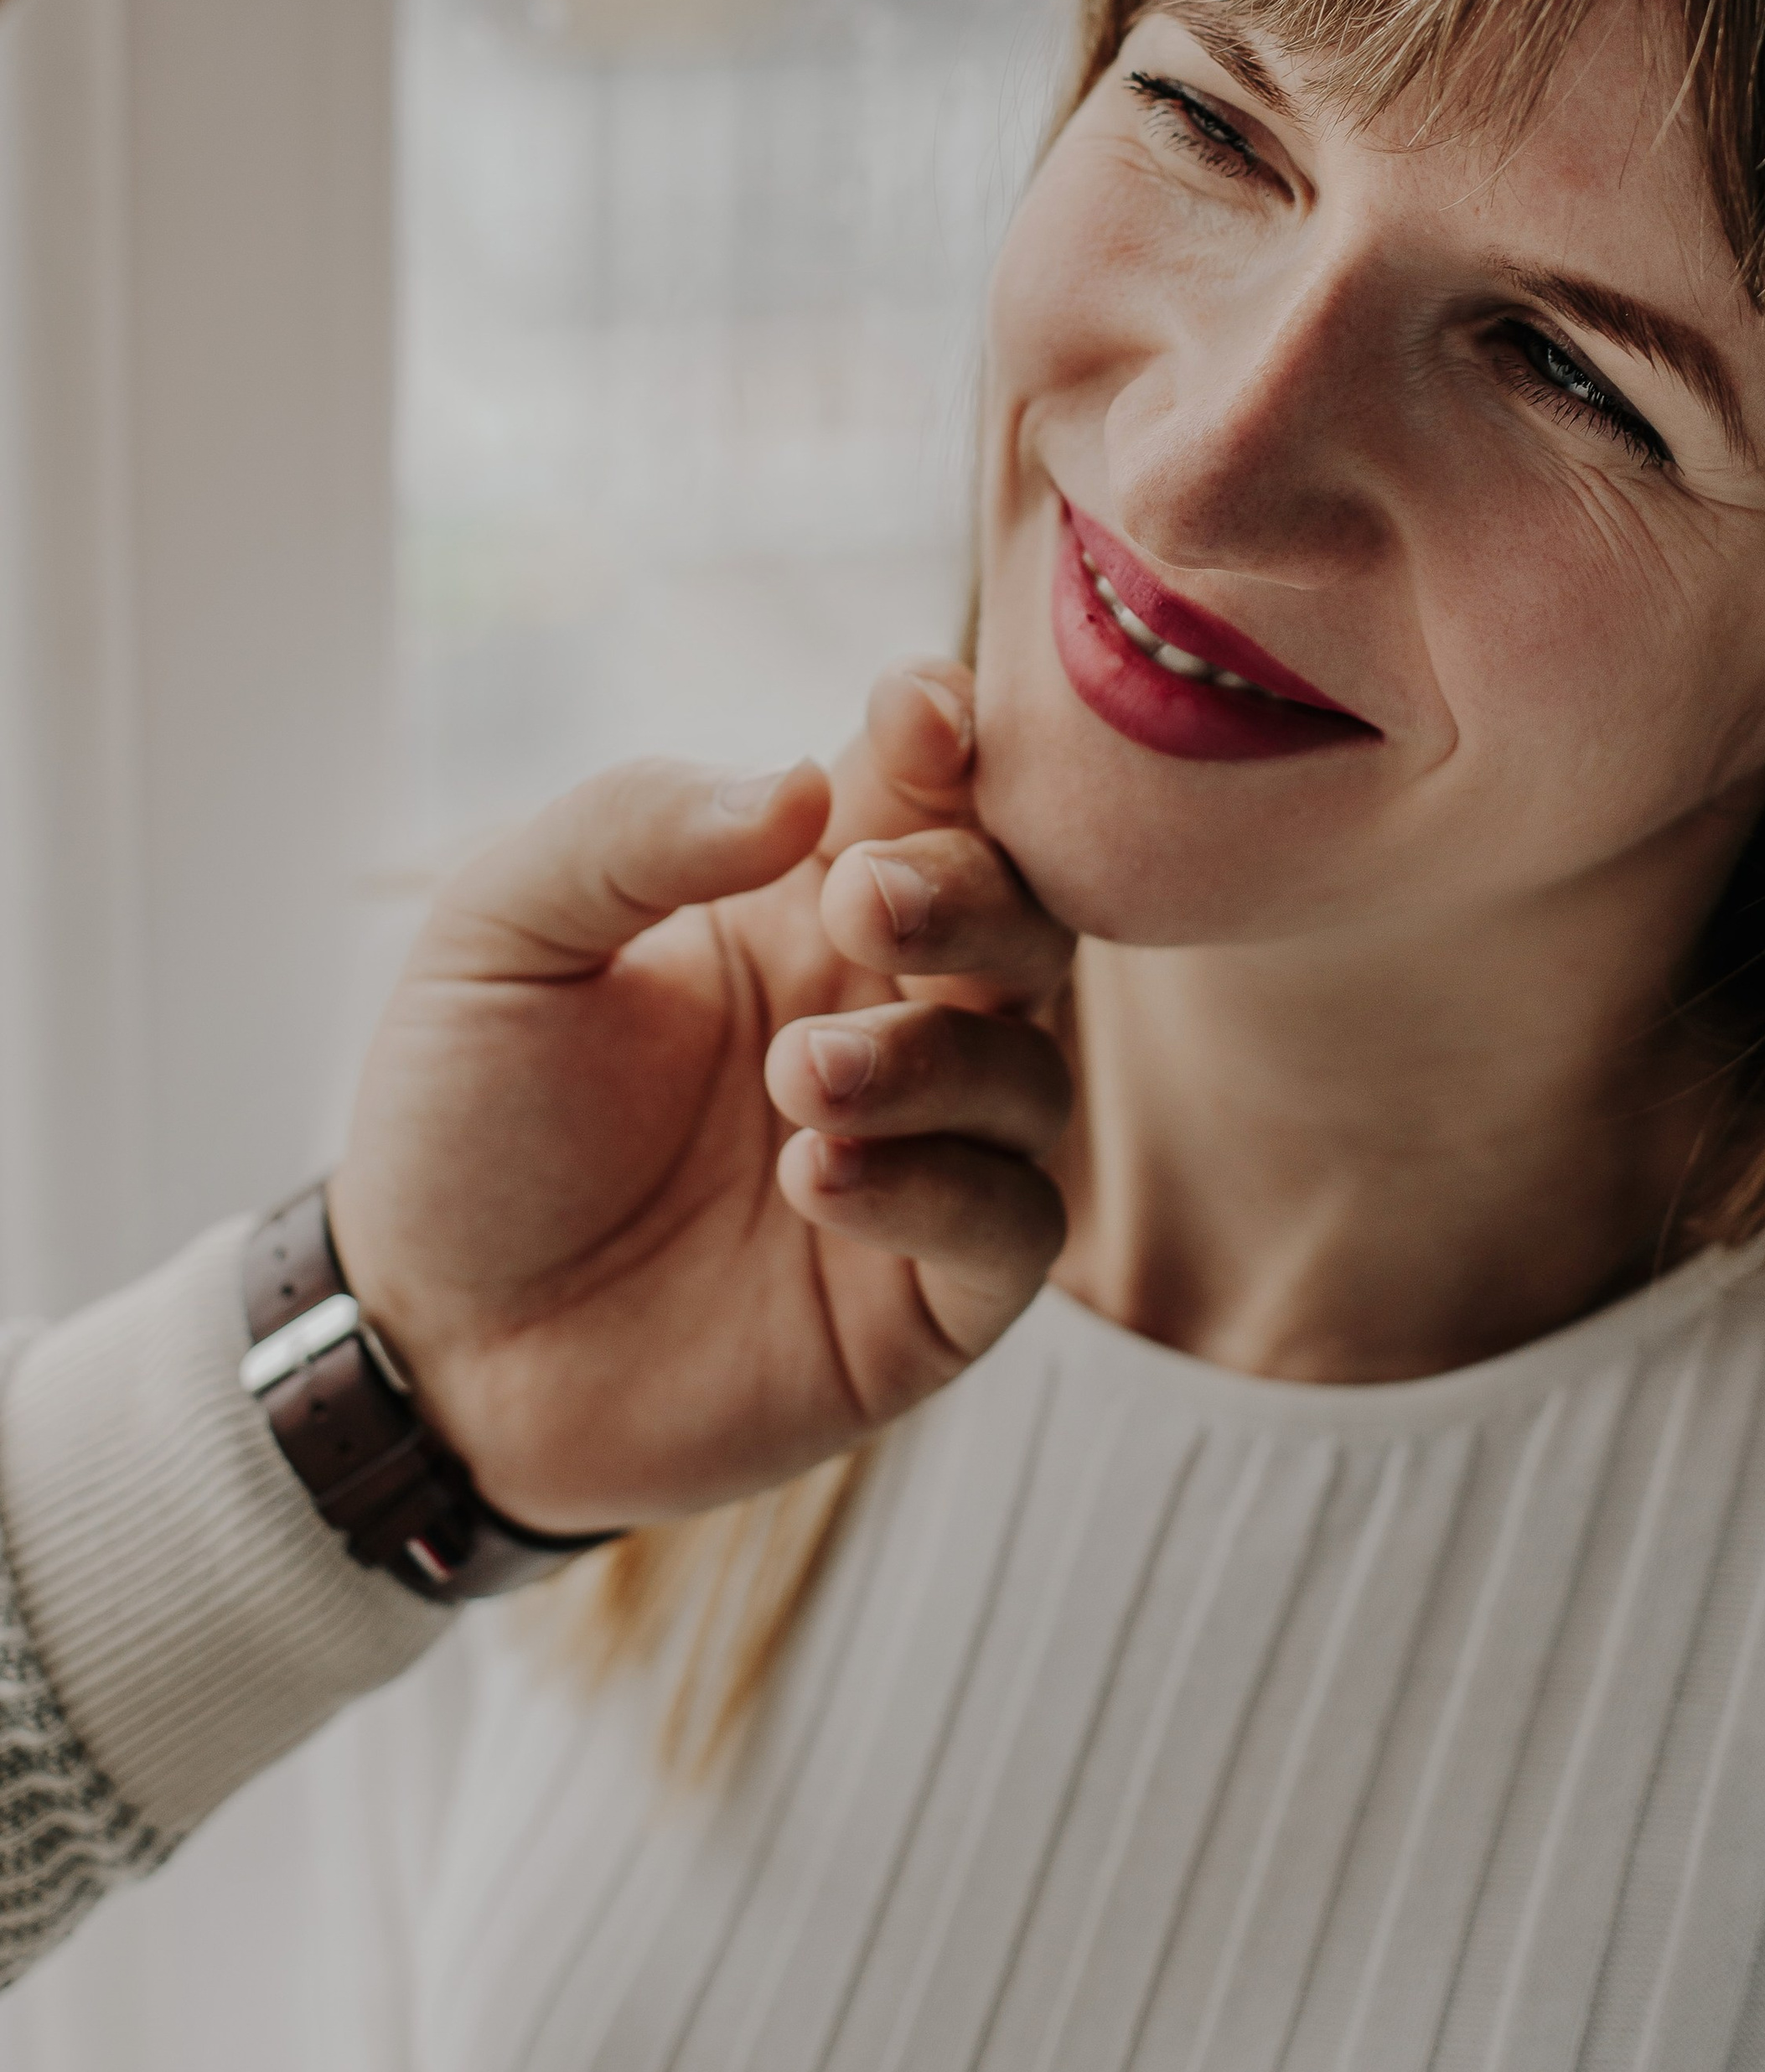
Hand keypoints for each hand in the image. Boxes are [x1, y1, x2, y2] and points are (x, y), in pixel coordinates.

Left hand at [327, 663, 1072, 1532]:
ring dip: (935, 1057)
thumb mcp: (499, 936)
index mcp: (796, 901)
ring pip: (1031, 1070)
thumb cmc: (464, 1123)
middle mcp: (881, 1013)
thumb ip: (634, 830)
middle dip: (966, 893)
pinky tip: (815, 1181)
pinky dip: (941, 1190)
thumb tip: (804, 785)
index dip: (950, 734)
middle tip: (860, 908)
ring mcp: (917, 1155)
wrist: (426, 1353)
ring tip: (800, 1080)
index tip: (911, 718)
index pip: (930, 786)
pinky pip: (1015, 1226)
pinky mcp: (925, 1301)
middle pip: (1022, 912)